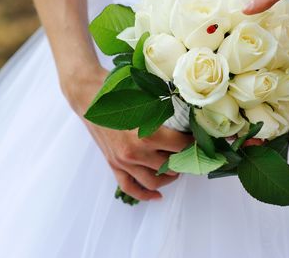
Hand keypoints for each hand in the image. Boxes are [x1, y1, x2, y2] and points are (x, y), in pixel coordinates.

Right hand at [65, 66, 192, 200]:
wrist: (89, 96)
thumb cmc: (119, 93)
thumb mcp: (148, 99)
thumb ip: (168, 112)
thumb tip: (190, 117)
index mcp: (148, 135)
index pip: (181, 146)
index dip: (194, 144)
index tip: (200, 141)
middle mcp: (136, 152)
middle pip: (170, 166)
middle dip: (183, 161)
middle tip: (190, 155)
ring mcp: (123, 162)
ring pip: (153, 181)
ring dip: (168, 178)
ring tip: (177, 170)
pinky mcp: (114, 165)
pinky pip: (130, 187)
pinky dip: (145, 194)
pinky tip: (157, 195)